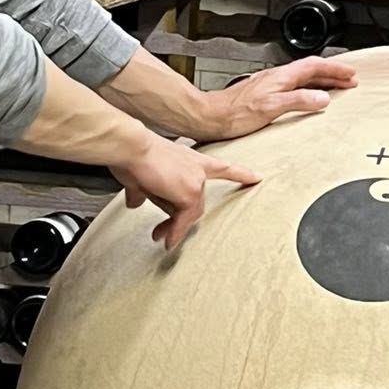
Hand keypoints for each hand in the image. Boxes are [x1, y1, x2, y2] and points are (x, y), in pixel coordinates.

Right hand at [111, 136, 259, 251]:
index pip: (223, 168)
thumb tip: (137, 200)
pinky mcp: (189, 194)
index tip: (257, 178)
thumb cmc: (134, 153)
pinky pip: (182, 220)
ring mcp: (196, 182)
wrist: (131, 147)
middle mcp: (198, 169)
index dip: (240, 173)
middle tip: (162, 232)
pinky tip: (167, 241)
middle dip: (179, 219)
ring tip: (158, 235)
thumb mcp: (143, 173)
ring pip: (188, 212)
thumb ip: (145, 189)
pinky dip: (174, 232)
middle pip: (196, 202)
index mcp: (191, 159)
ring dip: (173, 226)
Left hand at [197, 57, 357, 142]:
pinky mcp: (265, 95)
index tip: (351, 74)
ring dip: (321, 82)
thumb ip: (298, 100)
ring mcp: (270, 85)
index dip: (335, 70)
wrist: (210, 117)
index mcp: (281, 77)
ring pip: (303, 79)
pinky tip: (308, 99)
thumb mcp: (271, 107)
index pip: (314, 67)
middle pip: (311, 71)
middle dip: (332, 75)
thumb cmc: (234, 114)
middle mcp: (276, 78)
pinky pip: (294, 88)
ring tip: (335, 89)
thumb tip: (323, 98)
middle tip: (349, 81)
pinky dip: (308, 91)